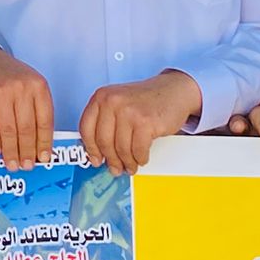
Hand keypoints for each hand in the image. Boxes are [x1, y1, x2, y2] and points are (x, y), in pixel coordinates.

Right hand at [0, 44, 53, 170]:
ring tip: (12, 163)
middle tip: (27, 165)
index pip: (45, 121)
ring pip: (9, 130)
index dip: (44, 143)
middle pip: (27, 128)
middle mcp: (21, 88)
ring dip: (11, 151)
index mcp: (38, 86)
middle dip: (27, 151)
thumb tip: (41, 144)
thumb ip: (37, 110)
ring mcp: (1, 92)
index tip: (44, 158)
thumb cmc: (10, 78)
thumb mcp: (30, 87)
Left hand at [79, 70, 200, 174]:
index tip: (95, 159)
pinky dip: (139, 158)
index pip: (86, 128)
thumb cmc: (146, 99)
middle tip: (115, 168)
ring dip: (126, 162)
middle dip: (110, 160)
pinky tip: (141, 158)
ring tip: (130, 166)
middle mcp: (112, 101)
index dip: (90, 148)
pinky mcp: (146, 122)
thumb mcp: (119, 103)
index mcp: (101, 97)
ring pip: (121, 148)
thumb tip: (96, 151)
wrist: (173, 91)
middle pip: (103, 141)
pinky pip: (138, 150)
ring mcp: (129, 111)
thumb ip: (105, 121)